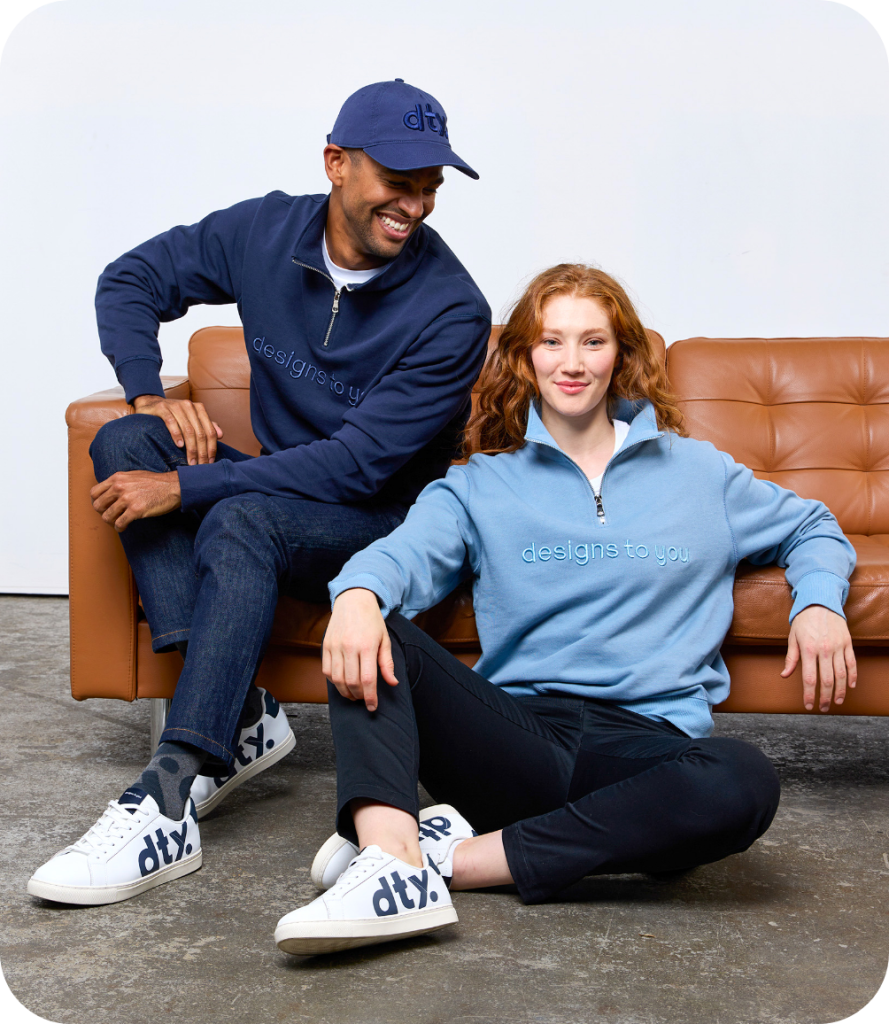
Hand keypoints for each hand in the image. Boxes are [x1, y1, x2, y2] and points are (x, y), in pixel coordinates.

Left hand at [91, 470, 181, 531]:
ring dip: (111, 522)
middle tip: (110, 516)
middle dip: (102, 513)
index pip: (94, 492)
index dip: (97, 502)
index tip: (103, 507)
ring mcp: (127, 499)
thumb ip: (120, 482)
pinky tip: (124, 527)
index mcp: (117, 478)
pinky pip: (119, 523)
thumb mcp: (134, 475)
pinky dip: (119, 528)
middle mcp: (119, 487)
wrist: (174, 486)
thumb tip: (110, 491)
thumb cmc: (156, 482)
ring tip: (117, 523)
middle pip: (98, 505)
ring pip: (107, 516)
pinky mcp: (136, 510)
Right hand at [132, 394, 222, 465]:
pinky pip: (171, 422)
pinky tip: (179, 445)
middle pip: (200, 432)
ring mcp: (176, 406)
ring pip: (188, 430)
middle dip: (201, 451)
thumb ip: (207, 426)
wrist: (151, 404)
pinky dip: (176, 434)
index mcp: (199, 409)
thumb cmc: (174, 415)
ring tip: (190, 461)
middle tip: (200, 465)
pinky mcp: (162, 408)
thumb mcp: (192, 419)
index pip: (210, 431)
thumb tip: (221, 435)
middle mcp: (189, 406)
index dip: (211, 448)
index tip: (210, 462)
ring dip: (191, 448)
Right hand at [322, 588, 398, 711]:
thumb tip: (392, 683)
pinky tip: (343, 682)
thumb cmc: (371, 620)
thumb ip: (387, 663)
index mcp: (367, 646)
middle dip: (359, 696)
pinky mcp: (325, 646)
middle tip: (364, 699)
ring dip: (345, 692)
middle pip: (352, 682)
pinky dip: (334, 681)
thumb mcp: (384, 640)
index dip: (370, 697)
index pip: (368, 680)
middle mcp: (349, 647)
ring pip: (337, 679)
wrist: (353, 600)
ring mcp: (335, 646)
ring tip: (354, 694)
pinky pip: (326, 671)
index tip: (373, 707)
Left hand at [782, 604, 856, 711]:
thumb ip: (791, 658)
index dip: (809, 694)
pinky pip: (852, 663)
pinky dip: (852, 676)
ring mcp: (838, 647)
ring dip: (840, 691)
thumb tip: (784, 675)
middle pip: (826, 680)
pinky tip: (850, 686)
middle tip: (822, 708)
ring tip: (836, 701)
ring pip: (841, 674)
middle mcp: (824, 650)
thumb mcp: (793, 638)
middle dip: (824, 697)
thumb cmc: (803, 621)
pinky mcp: (848, 643)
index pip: (809, 678)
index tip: (808, 706)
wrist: (820, 602)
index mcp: (808, 649)